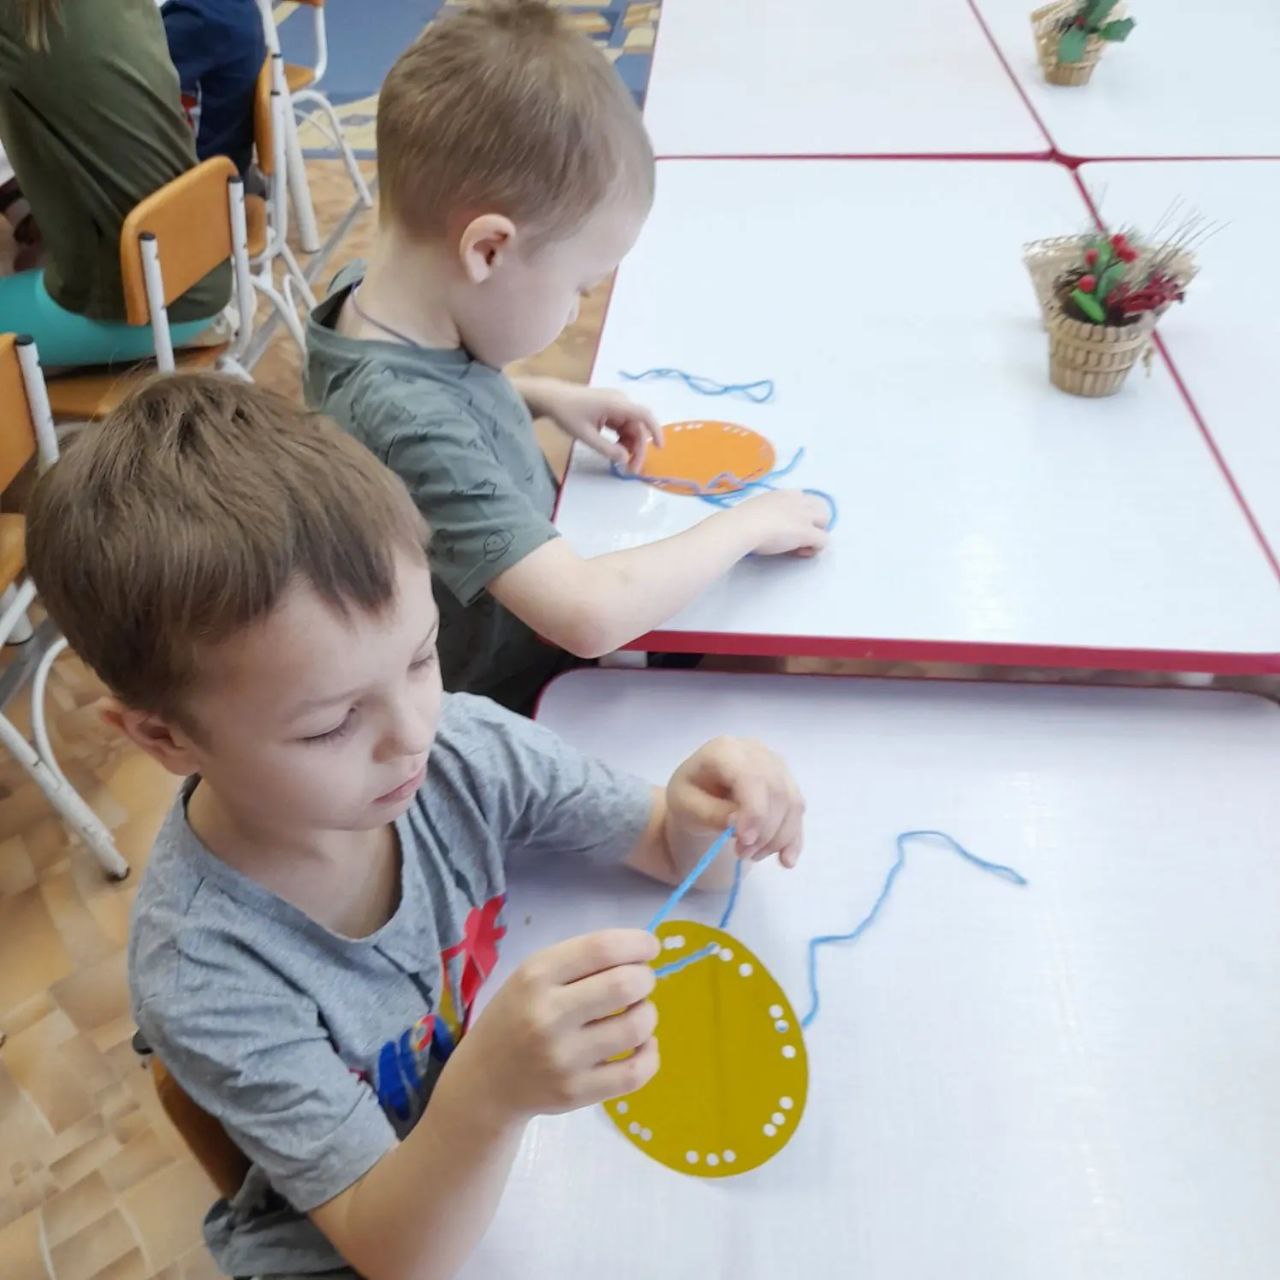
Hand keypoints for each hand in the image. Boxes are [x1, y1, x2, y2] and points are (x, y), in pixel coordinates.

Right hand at [451, 930, 659, 1121]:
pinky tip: (642, 1044)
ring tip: (635, 1012)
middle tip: (640, 981)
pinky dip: (650, 1053)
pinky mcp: (577, 1092)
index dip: (638, 943)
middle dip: (645, 977)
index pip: (602, 948)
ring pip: (636, 1027)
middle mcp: (548, 1016)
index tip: (649, 947)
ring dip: (648, 1013)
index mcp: (536, 976)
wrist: (485, 1080)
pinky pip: (636, 1072)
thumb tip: (643, 952)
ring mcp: (563, 1059)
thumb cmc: (517, 1015)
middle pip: (625, 985)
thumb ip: (581, 960)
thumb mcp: (532, 975)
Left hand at [533, 381, 661, 470]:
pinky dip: (623, 439)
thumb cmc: (566, 413)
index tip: (660, 448)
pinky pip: (623, 426)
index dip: (655, 431)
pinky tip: (617, 450)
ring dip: (630, 445)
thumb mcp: (585, 435)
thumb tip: (626, 460)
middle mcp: (620, 402)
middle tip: (632, 469)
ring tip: (623, 463)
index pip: (644, 415)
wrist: (551, 398)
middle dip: (638, 448)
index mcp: (616, 404)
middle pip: (638, 427)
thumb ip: (607, 449)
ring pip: (631, 428)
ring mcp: (616, 405)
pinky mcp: (610, 409)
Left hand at [667, 736, 804, 868]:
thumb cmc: (688, 796)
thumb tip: (742, 824)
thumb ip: (713, 814)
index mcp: (725, 750)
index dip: (755, 811)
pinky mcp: (786, 783)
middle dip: (764, 831)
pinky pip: (797, 812)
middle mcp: (756, 752)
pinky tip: (786, 860)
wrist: (698, 793)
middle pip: (777, 791)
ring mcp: (775, 766)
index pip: (751, 777)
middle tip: (742, 853)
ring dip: (777, 838)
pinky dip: (793, 839)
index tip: (744, 841)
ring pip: (792, 803)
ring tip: (751, 855)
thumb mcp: (686, 807)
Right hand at [729, 489, 830, 557]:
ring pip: (825, 521)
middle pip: (819, 507)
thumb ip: (766, 512)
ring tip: (802, 545)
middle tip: (799, 536)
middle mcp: (797, 501)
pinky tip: (800, 553)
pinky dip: (815, 548)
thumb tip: (764, 522)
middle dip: (814, 521)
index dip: (799, 513)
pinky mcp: (807, 532)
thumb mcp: (756, 508)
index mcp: (784, 494)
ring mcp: (804, 516)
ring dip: (817, 532)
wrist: (742, 526)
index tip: (787, 525)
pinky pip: (824, 540)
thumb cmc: (741, 519)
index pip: (802, 498)